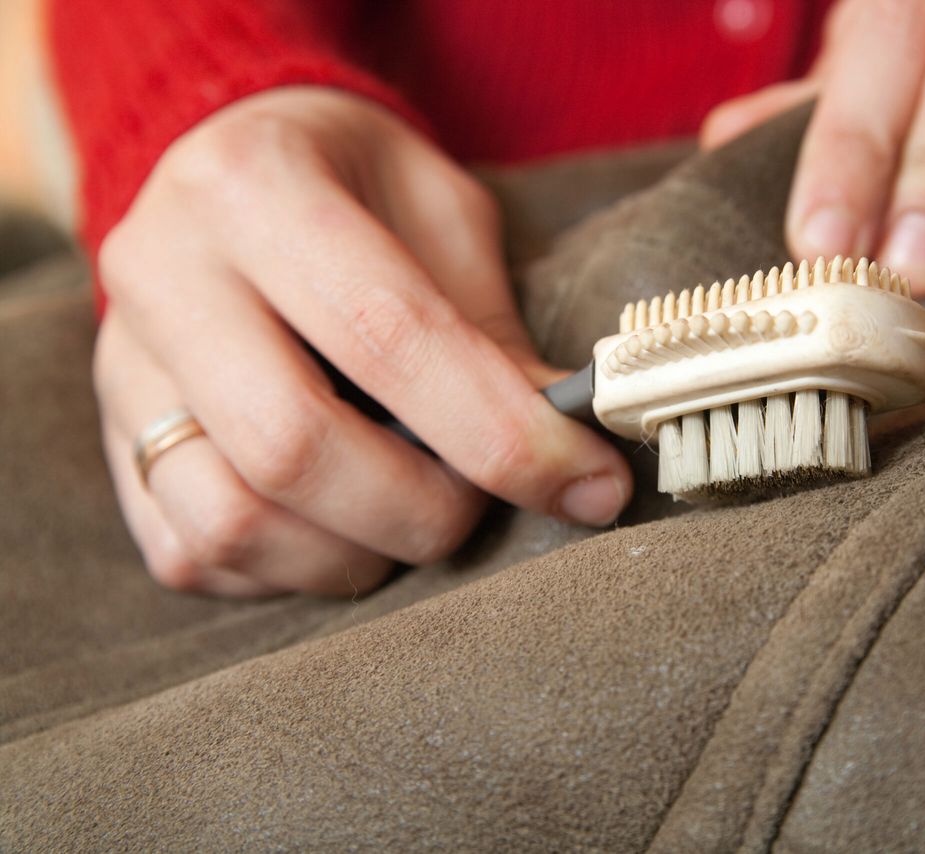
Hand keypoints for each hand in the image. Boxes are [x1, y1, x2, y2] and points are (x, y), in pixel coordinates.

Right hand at [95, 88, 631, 595]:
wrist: (237, 165)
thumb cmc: (360, 188)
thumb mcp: (444, 217)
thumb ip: (492, 333)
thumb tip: (569, 457)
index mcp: (255, 188)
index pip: (389, 336)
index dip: (503, 433)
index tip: (590, 484)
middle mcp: (163, 275)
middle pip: (293, 447)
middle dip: (423, 510)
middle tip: (481, 504)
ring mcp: (122, 367)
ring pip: (231, 522)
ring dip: (354, 554)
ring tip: (411, 518)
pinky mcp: (111, 442)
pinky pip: (193, 554)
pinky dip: (289, 569)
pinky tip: (340, 527)